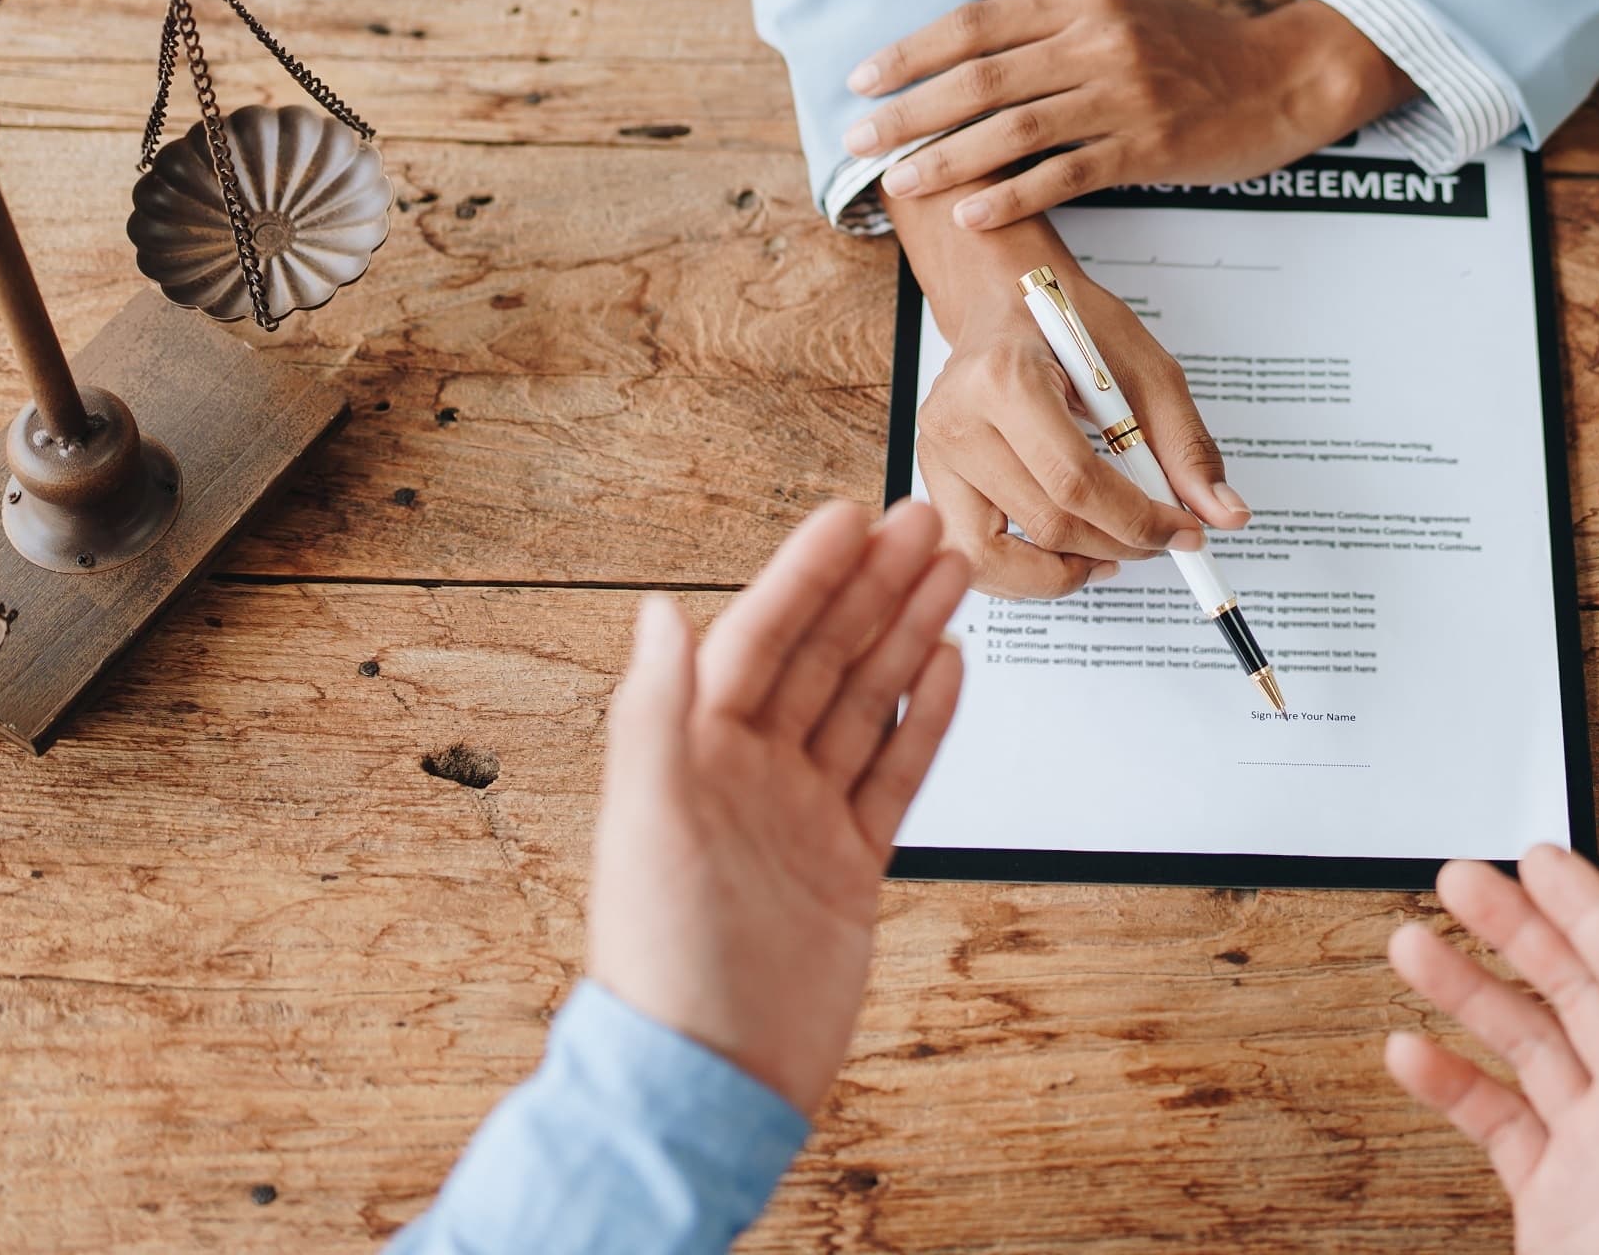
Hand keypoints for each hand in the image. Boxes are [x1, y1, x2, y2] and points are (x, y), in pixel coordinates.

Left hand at [585, 497, 971, 1113]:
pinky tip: (944, 668)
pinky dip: (921, 718)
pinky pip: (893, 772)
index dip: (804, 575)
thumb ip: (655, 710)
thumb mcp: (649, 819)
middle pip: (823, 657)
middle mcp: (749, 776)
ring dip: (906, 634)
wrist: (713, 1078)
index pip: (759, 638)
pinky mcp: (847, 864)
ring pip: (865, 702)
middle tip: (925, 524)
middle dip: (874, 586)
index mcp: (694, 754)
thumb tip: (658, 612)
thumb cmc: (662, 960)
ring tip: (950, 573)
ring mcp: (802, 817)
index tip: (846, 519)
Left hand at [843, 0, 1412, 228]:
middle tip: (858, 139)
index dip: (910, 51)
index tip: (861, 78)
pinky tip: (971, 215)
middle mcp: (1097, 40)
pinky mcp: (1148, 148)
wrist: (1283, 78)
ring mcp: (1123, 95)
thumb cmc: (1195, 36)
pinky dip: (1012, 196)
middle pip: (981, 77)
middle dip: (909, 111)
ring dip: (946, 159)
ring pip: (1014, 129)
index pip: (974, 22)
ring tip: (899, 182)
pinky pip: (1065, 175)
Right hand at [893, 179, 1245, 598]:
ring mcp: (934, 455)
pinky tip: (1069, 554)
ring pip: (997, 558)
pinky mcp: (931, 480)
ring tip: (1111, 553)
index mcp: (1005, 377)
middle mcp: (956, 419)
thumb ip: (1185, 444)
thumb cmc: (1067, 326)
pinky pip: (975, 556)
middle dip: (1118, 545)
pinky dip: (1026, 574)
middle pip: (1045, 524)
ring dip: (1067, 573)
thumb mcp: (1142, 366)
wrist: (1004, 300)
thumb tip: (1223, 515)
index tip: (1183, 531)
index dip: (1138, 520)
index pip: (1075, 481)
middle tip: (1160, 539)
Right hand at [1386, 847, 1598, 1254]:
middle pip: (1569, 991)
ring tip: (1408, 947)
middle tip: (1455, 881)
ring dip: (1466, 995)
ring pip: (1523, 1049)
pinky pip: (1495, 1123)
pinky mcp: (1552, 1198)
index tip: (1537, 856)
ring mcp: (1593, 1150)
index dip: (1584, 906)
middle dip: (1511, 931)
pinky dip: (1449, 1086)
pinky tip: (1409, 1054)